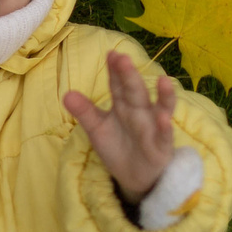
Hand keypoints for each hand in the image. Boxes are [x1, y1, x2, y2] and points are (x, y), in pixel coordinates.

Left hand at [63, 51, 175, 200]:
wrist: (135, 177)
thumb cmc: (118, 147)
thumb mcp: (98, 129)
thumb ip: (85, 112)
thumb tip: (66, 94)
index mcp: (123, 105)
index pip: (118, 85)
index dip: (115, 70)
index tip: (111, 54)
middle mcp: (140, 111)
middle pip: (135, 92)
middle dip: (130, 76)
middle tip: (123, 58)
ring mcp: (154, 127)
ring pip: (160, 108)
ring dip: (163, 95)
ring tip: (163, 80)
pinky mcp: (162, 146)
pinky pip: (165, 135)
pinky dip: (166, 127)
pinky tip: (164, 118)